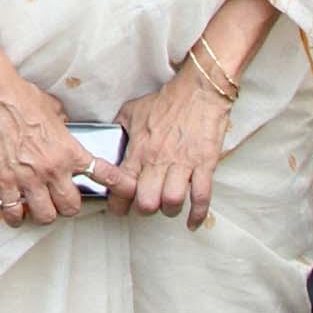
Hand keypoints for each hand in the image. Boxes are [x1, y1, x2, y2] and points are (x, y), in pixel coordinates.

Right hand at [0, 39, 112, 225]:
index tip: (126, 191)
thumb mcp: (54, 109)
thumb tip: (62, 128)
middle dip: (69, 206)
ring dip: (44, 213)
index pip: (103, 174)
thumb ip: (63, 126)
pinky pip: (13, 212)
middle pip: (72, 207)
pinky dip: (16, 216)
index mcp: (68, 150)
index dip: (119, 186)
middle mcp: (52, 168)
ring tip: (39, 206)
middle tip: (62, 199)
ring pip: (46, 216)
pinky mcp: (4, 181)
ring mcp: (28, 178)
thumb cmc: (21, 96)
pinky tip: (16, 212)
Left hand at [101, 68, 230, 229]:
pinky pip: (202, 196)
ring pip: (172, 201)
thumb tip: (107, 137)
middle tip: (146, 207)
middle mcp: (159, 159)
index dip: (118, 203)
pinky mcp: (205, 163)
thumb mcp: (133, 111)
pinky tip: (192, 222)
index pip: (122, 184)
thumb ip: (119, 128)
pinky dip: (198, 214)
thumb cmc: (167, 101)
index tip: (119, 209)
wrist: (199, 90)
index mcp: (140, 149)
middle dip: (145, 210)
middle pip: (147, 201)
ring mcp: (183, 163)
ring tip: (168, 207)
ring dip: (169, 210)